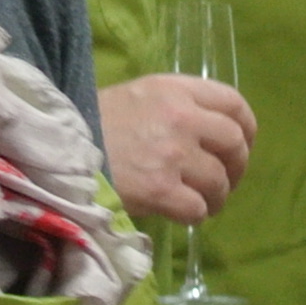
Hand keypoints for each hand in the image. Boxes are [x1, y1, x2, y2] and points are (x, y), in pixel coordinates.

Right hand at [103, 73, 253, 223]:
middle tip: (225, 180)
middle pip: (234, 143)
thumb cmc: (95, 121)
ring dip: (217, 196)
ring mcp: (173, 155)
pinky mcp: (161, 190)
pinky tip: (185, 214)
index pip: (232, 102)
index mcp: (175, 89)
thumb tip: (209, 133)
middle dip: (237, 166)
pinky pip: (197, 208)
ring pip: (219, 181)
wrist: (59, 150)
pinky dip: (197, 215)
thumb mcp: (138, 95)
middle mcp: (181, 118)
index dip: (246, 127)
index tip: (242, 144)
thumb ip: (176, 105)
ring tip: (204, 202)